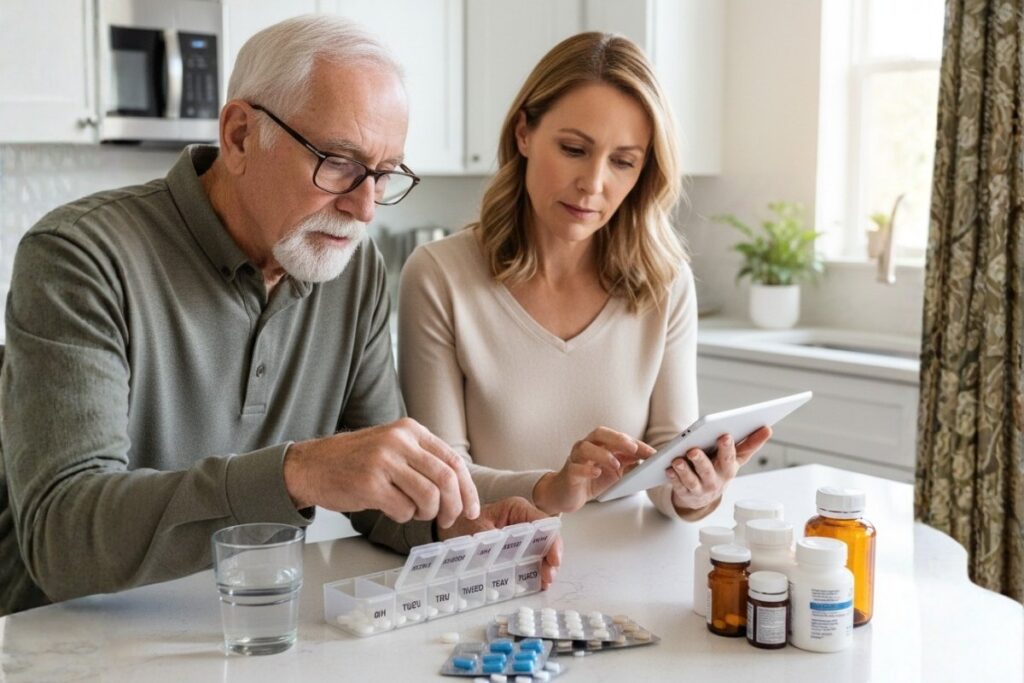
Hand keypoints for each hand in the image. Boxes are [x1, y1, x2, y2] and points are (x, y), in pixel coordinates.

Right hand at [282, 417, 479, 528]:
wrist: (311, 465)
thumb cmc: (355, 460)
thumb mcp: (393, 445)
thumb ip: (423, 459)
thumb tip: (459, 488)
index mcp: (410, 430)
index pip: (453, 460)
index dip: (468, 489)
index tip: (471, 508)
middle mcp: (399, 441)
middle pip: (446, 479)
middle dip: (454, 506)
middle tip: (448, 519)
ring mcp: (384, 461)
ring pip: (429, 497)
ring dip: (427, 513)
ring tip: (414, 512)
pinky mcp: (370, 484)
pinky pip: (404, 510)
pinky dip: (404, 517)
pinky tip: (392, 510)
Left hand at [439, 497, 562, 588]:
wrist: (452, 529)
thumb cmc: (463, 524)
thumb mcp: (474, 530)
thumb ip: (489, 539)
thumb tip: (500, 553)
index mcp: (517, 509)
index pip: (543, 522)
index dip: (553, 541)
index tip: (553, 559)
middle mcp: (524, 521)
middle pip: (547, 538)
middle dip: (550, 558)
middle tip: (548, 576)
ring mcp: (523, 537)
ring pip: (542, 551)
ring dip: (545, 566)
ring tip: (544, 582)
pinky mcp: (518, 550)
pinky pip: (531, 559)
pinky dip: (535, 571)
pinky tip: (536, 583)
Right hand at [532, 427, 654, 514]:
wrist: (566, 494)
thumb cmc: (591, 479)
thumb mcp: (614, 471)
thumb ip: (628, 462)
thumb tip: (648, 457)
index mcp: (599, 444)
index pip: (617, 437)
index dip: (635, 443)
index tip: (651, 453)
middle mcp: (586, 446)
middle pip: (599, 433)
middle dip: (617, 439)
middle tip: (633, 449)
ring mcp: (576, 459)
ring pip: (585, 448)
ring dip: (602, 454)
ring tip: (616, 465)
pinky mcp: (569, 474)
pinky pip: (576, 468)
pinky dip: (587, 469)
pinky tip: (596, 473)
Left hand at [666, 426, 772, 512]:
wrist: (707, 494)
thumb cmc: (721, 467)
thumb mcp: (736, 458)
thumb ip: (750, 443)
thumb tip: (769, 428)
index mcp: (728, 468)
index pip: (730, 458)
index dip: (727, 448)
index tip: (725, 435)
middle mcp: (715, 480)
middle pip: (708, 471)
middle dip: (701, 461)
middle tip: (693, 450)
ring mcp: (700, 489)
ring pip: (691, 481)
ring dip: (684, 471)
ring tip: (676, 460)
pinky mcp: (685, 493)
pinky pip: (678, 486)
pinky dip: (673, 478)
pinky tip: (668, 468)